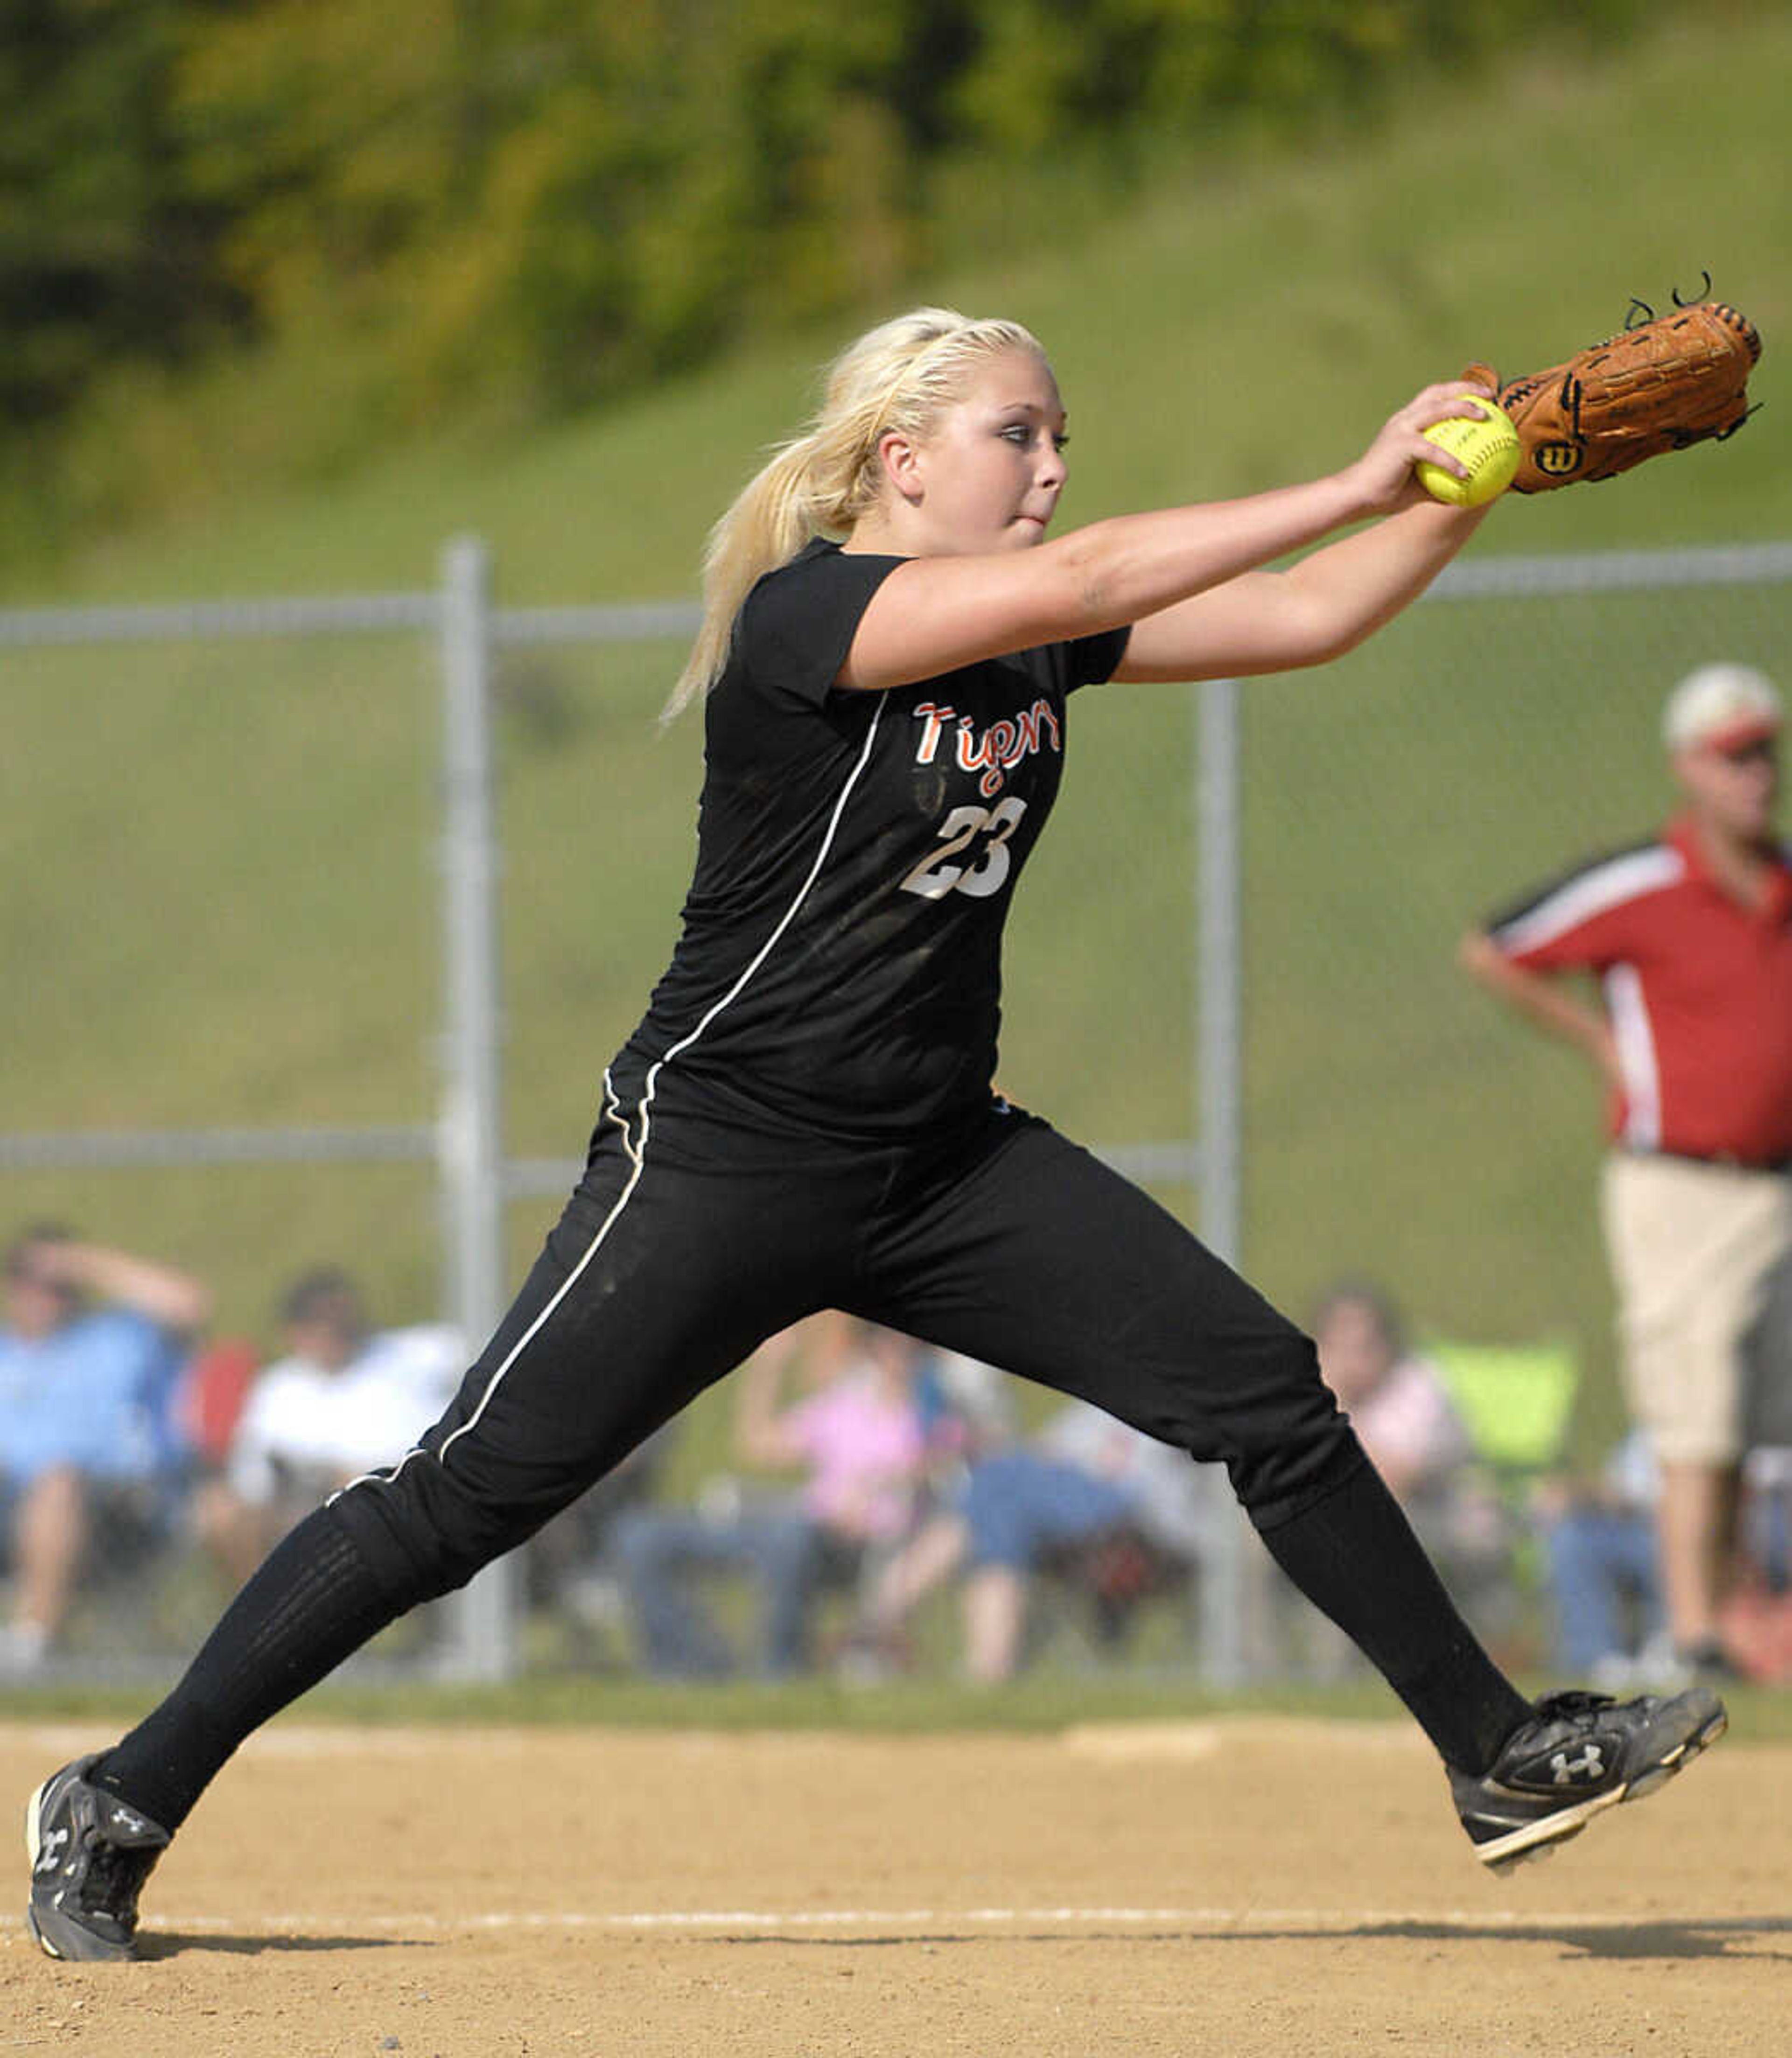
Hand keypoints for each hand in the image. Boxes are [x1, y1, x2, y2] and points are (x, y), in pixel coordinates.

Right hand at [1340, 381, 1498, 516]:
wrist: (1355, 496)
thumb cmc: (1385, 493)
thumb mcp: (1419, 486)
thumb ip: (1442, 481)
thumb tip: (1468, 489)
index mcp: (1406, 423)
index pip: (1434, 397)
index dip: (1458, 392)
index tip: (1482, 397)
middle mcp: (1404, 419)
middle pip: (1438, 392)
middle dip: (1465, 388)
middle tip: (1489, 396)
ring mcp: (1401, 429)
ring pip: (1437, 408)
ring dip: (1463, 407)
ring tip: (1483, 416)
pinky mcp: (1401, 445)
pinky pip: (1433, 450)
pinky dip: (1450, 461)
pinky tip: (1465, 473)